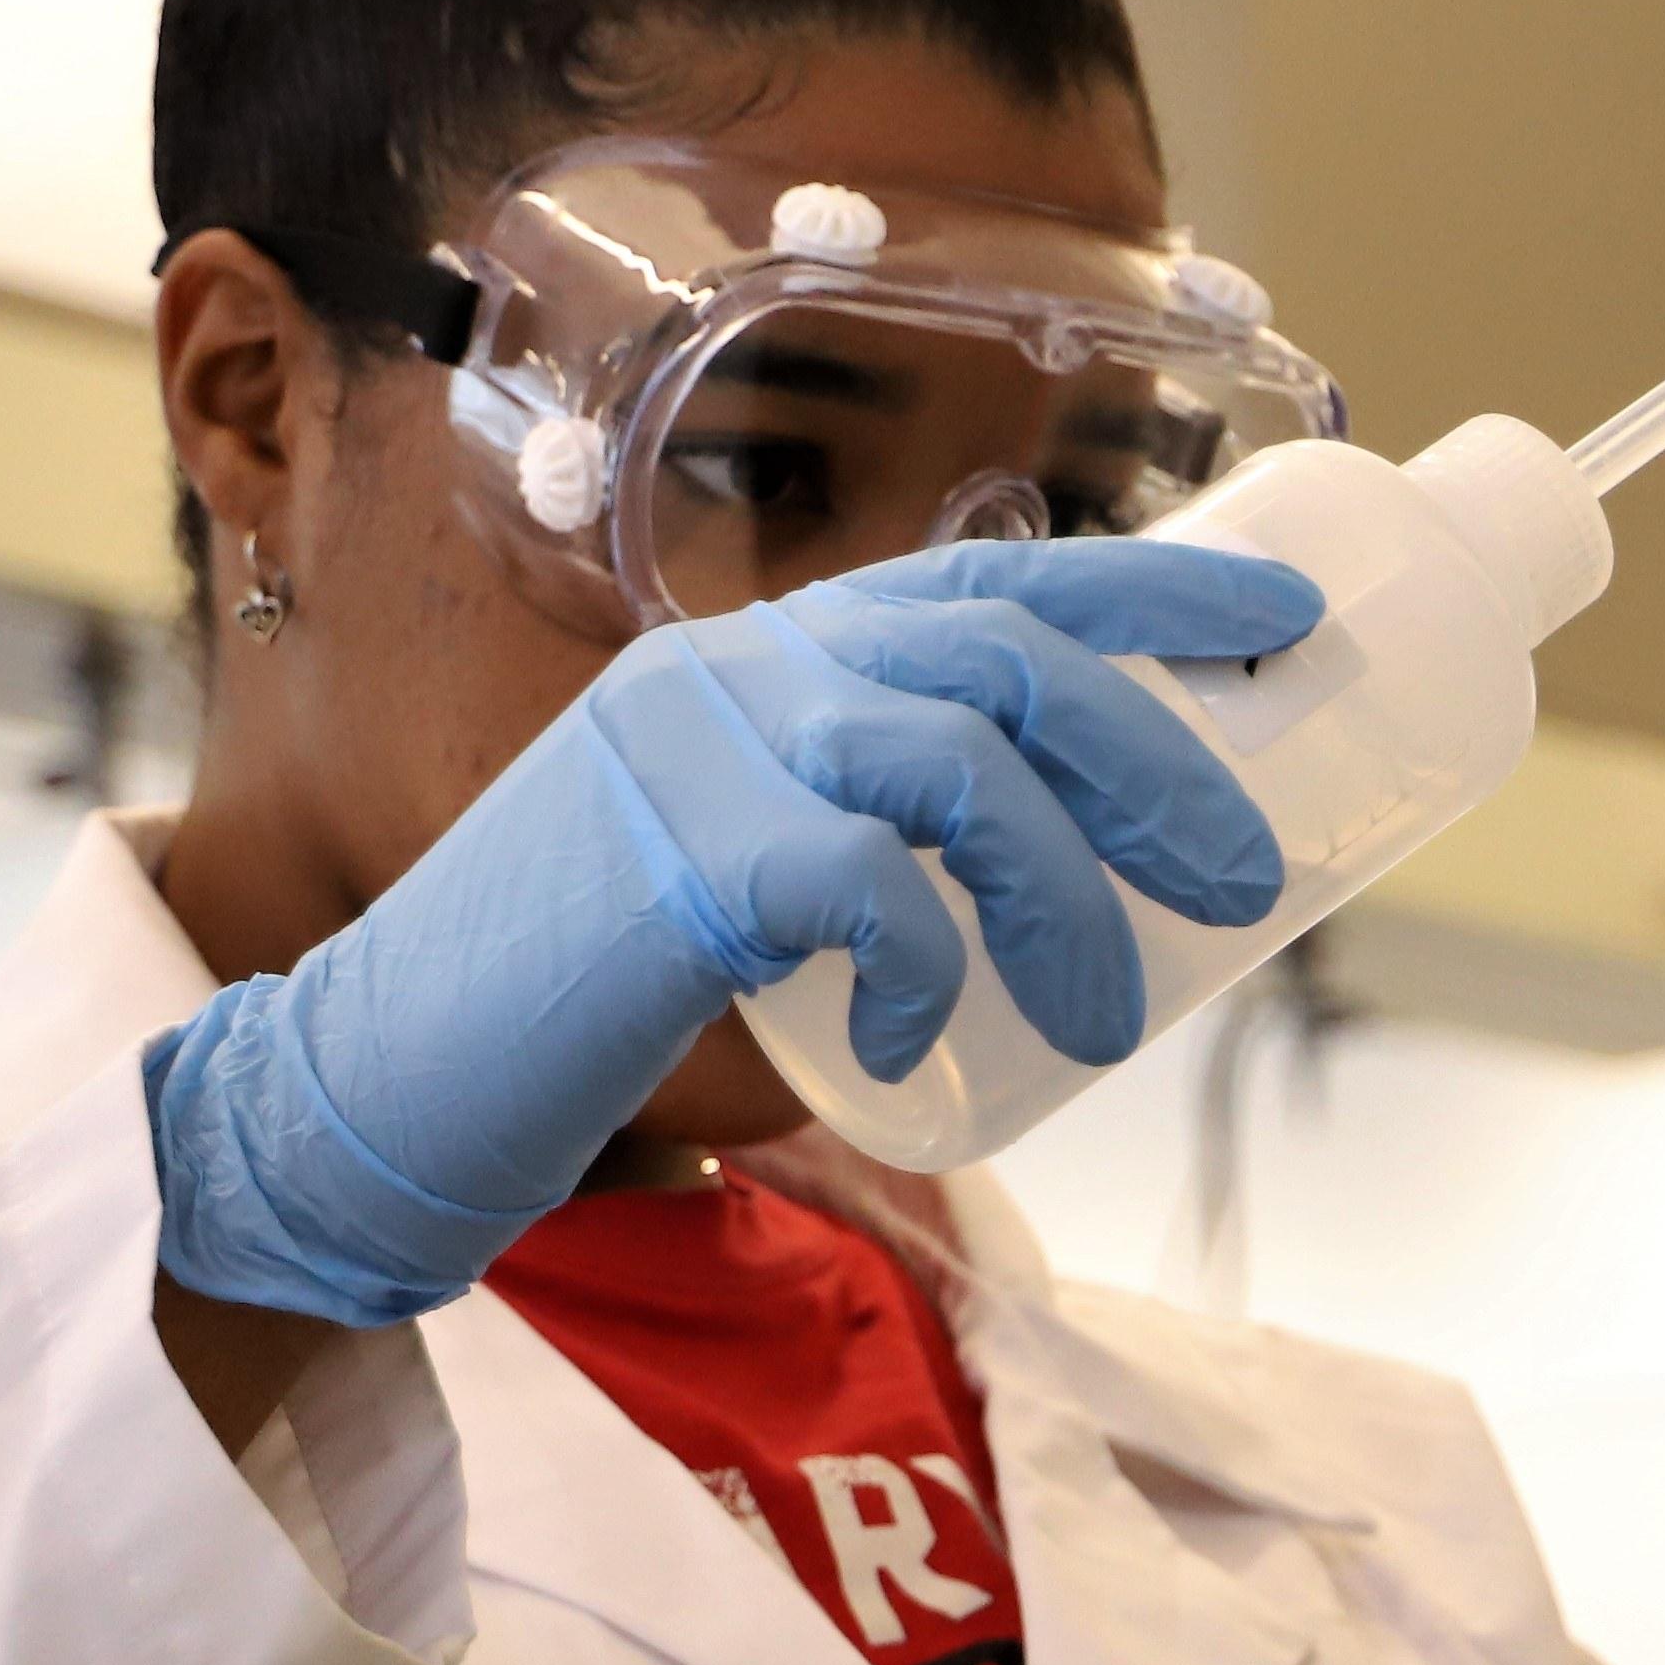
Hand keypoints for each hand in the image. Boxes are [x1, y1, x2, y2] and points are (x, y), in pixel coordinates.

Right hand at [146, 536, 1321, 1323]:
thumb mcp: (750, 899)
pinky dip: (929, 970)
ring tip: (1118, 1017)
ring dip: (1075, 893)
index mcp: (765, 664)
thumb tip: (1090, 929)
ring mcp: (698, 754)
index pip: (990, 578)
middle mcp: (737, 675)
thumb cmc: (588, 1017)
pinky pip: (867, 885)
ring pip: (966, 759)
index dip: (1156, 590)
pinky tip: (917, 1050)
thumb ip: (875, 872)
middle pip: (1011, 655)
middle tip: (1249, 879)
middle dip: (1162, 756)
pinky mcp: (671, 860)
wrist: (379, 1085)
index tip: (1285, 627)